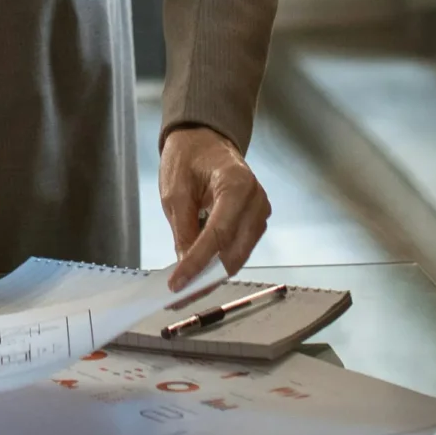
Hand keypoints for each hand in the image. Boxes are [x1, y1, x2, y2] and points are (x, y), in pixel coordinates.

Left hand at [157, 125, 270, 288]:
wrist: (204, 140)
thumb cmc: (189, 157)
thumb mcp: (175, 191)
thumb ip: (182, 228)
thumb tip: (185, 265)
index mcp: (237, 184)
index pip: (218, 233)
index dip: (197, 263)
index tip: (177, 284)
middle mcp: (256, 199)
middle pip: (234, 251)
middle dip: (206, 276)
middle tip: (179, 294)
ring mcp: (260, 211)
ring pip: (239, 255)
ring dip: (213, 273)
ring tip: (186, 286)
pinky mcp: (257, 221)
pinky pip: (240, 249)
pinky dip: (220, 262)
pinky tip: (200, 271)